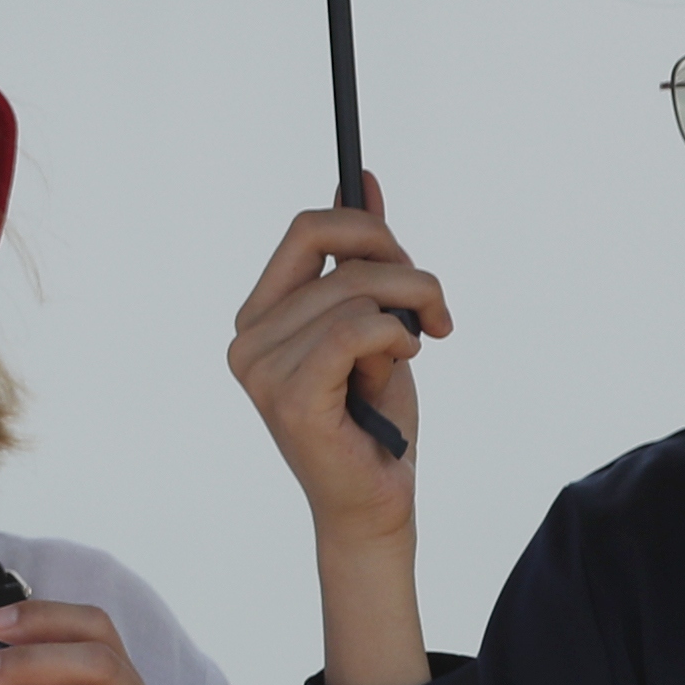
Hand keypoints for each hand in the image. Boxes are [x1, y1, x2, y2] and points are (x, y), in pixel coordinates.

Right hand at [228, 184, 450, 540]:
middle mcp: (249, 338)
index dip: (367, 228)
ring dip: (411, 314)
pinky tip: (403, 364)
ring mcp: (263, 369)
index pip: (307, 230)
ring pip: (358, 293)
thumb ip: (360, 258)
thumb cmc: (374, 421)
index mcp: (261, 316)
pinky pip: (358, 331)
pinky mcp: (290, 398)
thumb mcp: (375, 324)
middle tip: (435, 310)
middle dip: (406, 272)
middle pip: (341, 256)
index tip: (404, 258)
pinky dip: (396, 340)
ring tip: (419, 351)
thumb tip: (362, 180)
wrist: (375, 504)